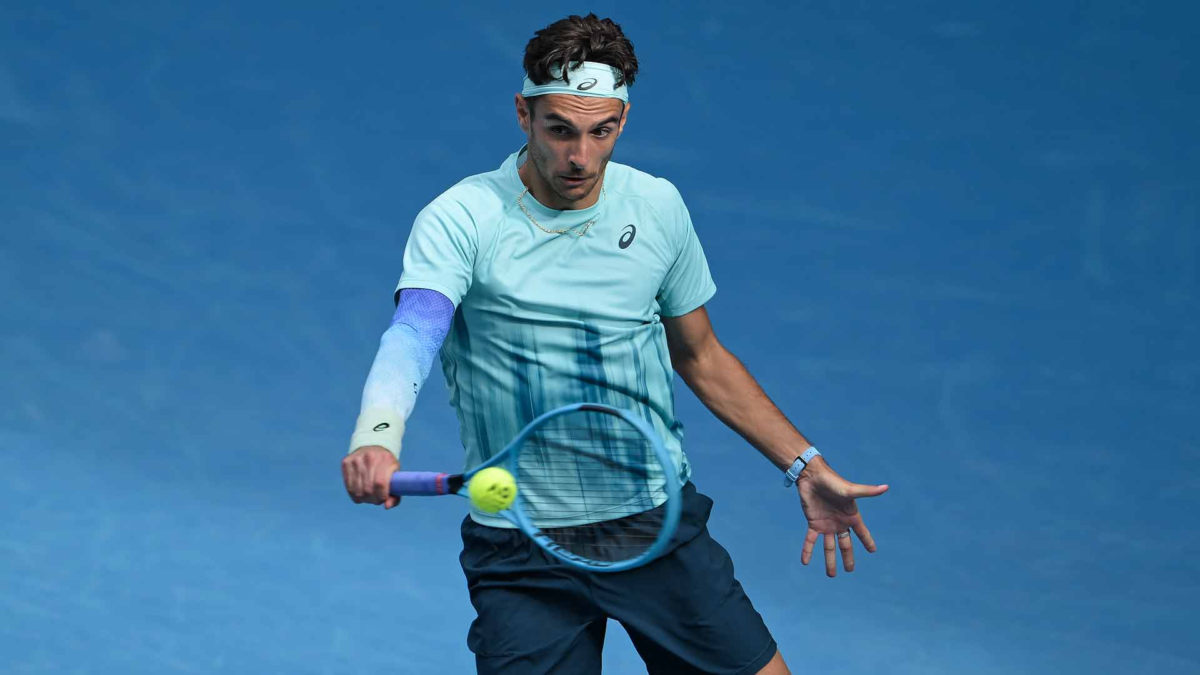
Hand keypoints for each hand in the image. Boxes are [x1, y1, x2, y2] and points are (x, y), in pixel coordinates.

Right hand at [342, 445, 400, 508]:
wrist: (373, 445)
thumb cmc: (387, 465)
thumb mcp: (396, 475)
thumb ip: (396, 494)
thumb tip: (386, 506)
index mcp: (385, 459)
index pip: (380, 484)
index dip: (381, 496)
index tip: (383, 498)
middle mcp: (369, 458)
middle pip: (368, 489)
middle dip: (373, 499)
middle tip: (376, 498)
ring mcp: (355, 459)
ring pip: (357, 491)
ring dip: (364, 499)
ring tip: (369, 496)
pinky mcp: (346, 462)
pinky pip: (349, 487)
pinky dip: (355, 495)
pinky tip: (360, 493)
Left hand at [796, 456, 888, 576]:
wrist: (812, 476)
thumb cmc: (833, 482)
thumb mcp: (850, 490)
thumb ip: (867, 492)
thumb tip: (886, 487)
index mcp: (851, 516)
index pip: (862, 532)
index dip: (867, 541)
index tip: (873, 551)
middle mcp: (840, 522)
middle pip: (845, 544)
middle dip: (847, 558)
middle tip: (850, 570)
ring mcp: (826, 524)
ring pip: (829, 547)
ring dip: (829, 561)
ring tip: (831, 575)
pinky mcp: (813, 523)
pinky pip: (810, 540)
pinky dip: (808, 551)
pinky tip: (805, 562)